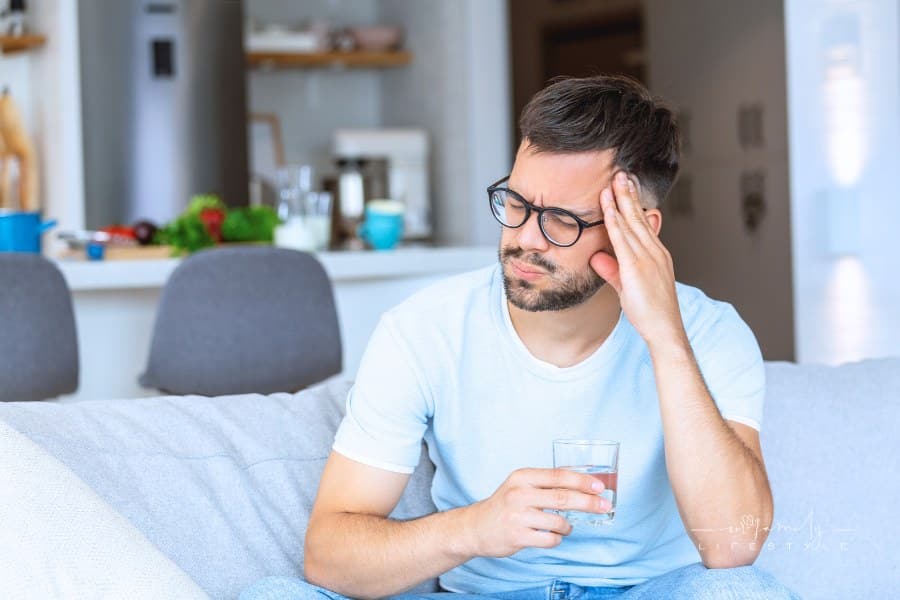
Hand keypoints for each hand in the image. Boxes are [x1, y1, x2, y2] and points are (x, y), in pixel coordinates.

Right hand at [463, 468, 610, 557]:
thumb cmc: (504, 504)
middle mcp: (519, 494)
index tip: (599, 486)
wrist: (476, 527)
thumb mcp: (520, 485)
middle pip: (563, 497)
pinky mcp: (518, 536)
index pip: (558, 476)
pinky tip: (552, 535)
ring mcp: (518, 516)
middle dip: (588, 502)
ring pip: (559, 522)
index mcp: (522, 477)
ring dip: (568, 526)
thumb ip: (546, 482)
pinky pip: (550, 539)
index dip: (582, 480)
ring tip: (564, 526)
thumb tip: (582, 482)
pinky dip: (557, 539)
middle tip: (604, 505)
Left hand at [589, 171, 684, 345]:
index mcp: (656, 254)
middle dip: (628, 193)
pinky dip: (615, 221)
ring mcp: (647, 258)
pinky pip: (623, 239)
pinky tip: (608, 207)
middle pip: (639, 217)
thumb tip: (597, 257)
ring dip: (621, 200)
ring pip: (631, 223)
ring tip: (613, 181)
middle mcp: (654, 251)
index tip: (625, 187)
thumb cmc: (650, 312)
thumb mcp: (626, 287)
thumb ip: (612, 270)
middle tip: (620, 172)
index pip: (642, 223)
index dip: (632, 204)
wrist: (664, 330)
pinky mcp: (637, 267)